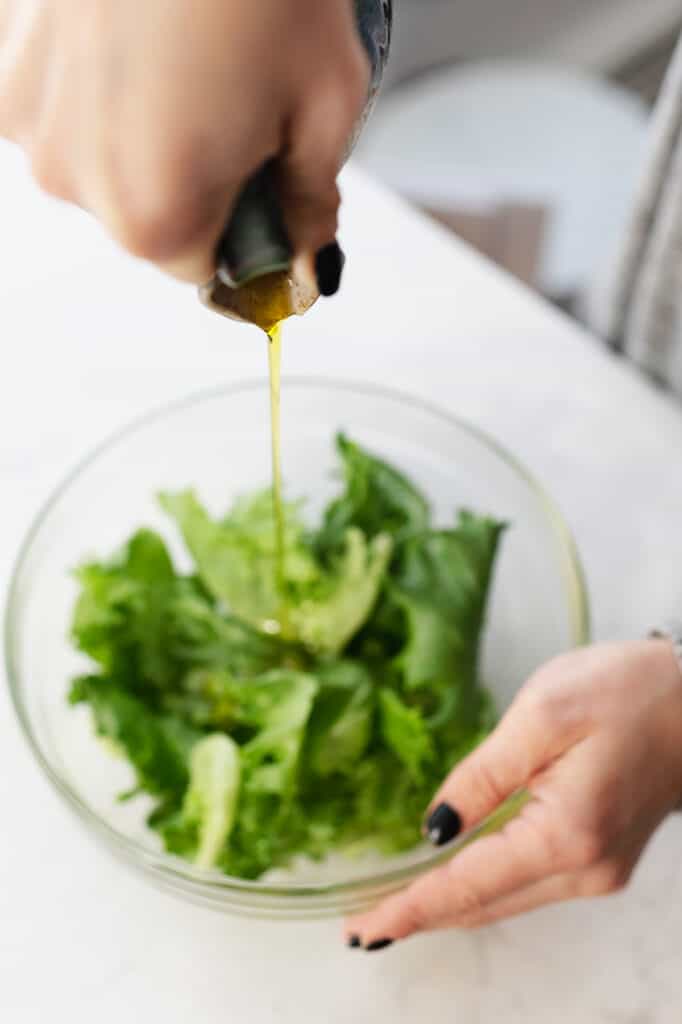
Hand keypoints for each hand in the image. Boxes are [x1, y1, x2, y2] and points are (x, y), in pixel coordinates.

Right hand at [0, 0, 367, 281]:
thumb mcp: (326, 105)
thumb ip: (309, 202)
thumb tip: (305, 248)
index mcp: (155, 214)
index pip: (206, 271)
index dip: (246, 234)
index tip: (266, 194)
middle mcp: (73, 178)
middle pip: (148, 219)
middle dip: (197, 181)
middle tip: (238, 102)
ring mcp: (26, 116)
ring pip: (102, 161)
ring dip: (146, 130)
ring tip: (188, 55)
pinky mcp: (4, 58)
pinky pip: (64, 104)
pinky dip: (103, 84)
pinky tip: (138, 33)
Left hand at [345, 639, 681, 946]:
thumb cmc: (626, 691)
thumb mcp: (542, 714)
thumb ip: (482, 774)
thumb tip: (434, 829)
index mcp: (566, 834)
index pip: (469, 886)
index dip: (411, 908)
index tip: (363, 930)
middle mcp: (584, 869)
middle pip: (484, 906)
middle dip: (420, 915)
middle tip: (360, 925)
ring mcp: (597, 870)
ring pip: (504, 902)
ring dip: (448, 905)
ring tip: (392, 906)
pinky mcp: (601, 859)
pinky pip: (527, 886)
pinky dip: (482, 888)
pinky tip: (451, 880)